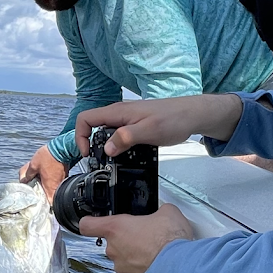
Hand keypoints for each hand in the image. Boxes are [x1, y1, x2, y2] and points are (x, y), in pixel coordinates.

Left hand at [19, 145, 68, 202]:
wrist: (62, 148)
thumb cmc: (48, 157)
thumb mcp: (33, 165)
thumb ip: (28, 174)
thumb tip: (23, 181)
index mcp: (50, 186)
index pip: (49, 204)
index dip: (44, 206)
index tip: (38, 204)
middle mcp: (57, 186)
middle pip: (50, 197)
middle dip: (43, 196)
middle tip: (35, 193)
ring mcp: (61, 182)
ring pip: (53, 190)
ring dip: (47, 189)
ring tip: (38, 184)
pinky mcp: (64, 176)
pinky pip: (56, 183)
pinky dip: (50, 182)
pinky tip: (45, 178)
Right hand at [75, 94, 242, 156]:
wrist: (192, 114)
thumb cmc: (173, 119)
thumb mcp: (148, 131)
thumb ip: (125, 139)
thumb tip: (107, 149)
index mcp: (118, 112)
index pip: (85, 118)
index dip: (80, 136)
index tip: (88, 154)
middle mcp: (120, 114)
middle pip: (93, 126)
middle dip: (90, 143)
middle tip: (98, 160)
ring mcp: (128, 119)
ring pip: (106, 132)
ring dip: (105, 146)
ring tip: (112, 160)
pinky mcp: (136, 125)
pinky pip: (119, 135)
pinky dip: (118, 145)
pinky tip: (127, 155)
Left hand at [79, 204, 193, 272]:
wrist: (179, 267)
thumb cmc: (169, 241)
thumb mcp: (168, 213)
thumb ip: (159, 211)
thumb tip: (164, 212)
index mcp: (115, 228)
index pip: (87, 225)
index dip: (89, 222)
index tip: (92, 221)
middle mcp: (114, 249)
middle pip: (111, 242)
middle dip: (126, 238)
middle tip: (143, 234)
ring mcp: (122, 266)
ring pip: (123, 257)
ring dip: (135, 253)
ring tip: (154, 248)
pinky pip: (135, 270)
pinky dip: (144, 266)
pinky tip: (159, 260)